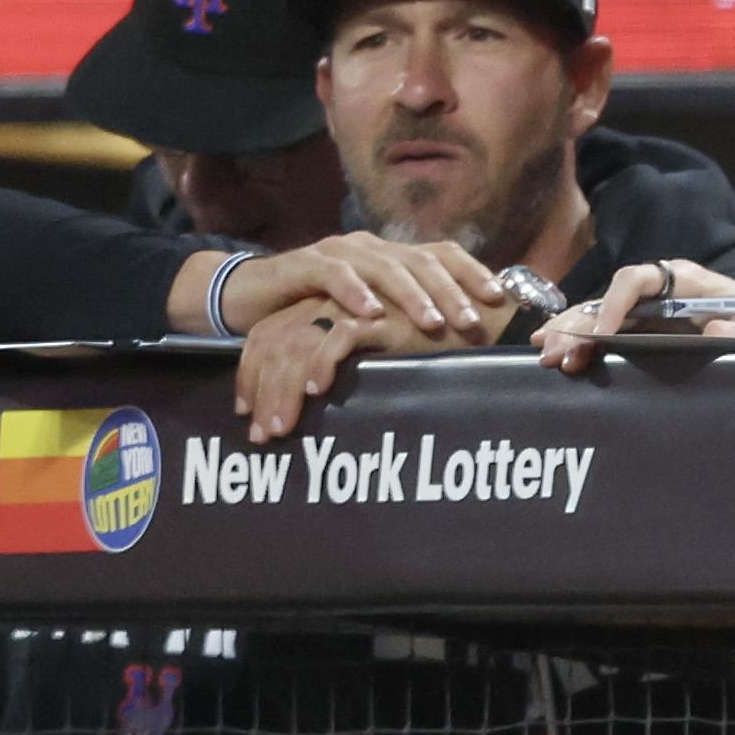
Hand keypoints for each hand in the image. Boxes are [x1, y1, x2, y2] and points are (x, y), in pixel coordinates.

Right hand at [194, 234, 502, 339]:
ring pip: (385, 268)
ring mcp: (336, 252)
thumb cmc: (317, 311)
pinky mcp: (302, 264)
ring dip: (412, 296)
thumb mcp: (368, 314)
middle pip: (421, 262)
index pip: (442, 255)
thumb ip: (404, 318)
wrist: (248, 298)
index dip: (473, 273)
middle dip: (451, 293)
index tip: (501, 300)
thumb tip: (462, 339)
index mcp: (392, 255)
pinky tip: (372, 313)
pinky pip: (333, 275)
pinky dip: (354, 292)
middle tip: (473, 324)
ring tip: (434, 323)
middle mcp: (369, 247)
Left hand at [233, 294, 502, 442]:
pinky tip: (316, 392)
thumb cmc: (437, 341)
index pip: (271, 335)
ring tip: (280, 428)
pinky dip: (321, 364)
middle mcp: (333, 299)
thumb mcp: (379, 351)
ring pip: (297, 344)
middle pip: (274, 341)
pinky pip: (338, 337)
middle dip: (261, 391)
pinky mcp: (381, 312)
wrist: (485, 316)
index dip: (254, 375)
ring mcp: (355, 304)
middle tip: (260, 435)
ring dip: (283, 390)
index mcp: (327, 304)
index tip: (249, 415)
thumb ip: (351, 362)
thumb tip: (318, 404)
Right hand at [535, 258, 734, 373]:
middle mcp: (660, 290)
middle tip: (554, 348)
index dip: (616, 303)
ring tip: (547, 355)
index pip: (638, 279)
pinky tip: (560, 358)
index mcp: (685, 279)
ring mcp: (649, 311)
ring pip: (600, 316)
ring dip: (572, 334)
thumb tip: (714, 329)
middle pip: (608, 298)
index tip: (603, 333)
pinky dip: (583, 344)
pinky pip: (607, 334)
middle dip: (579, 322)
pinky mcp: (645, 332)